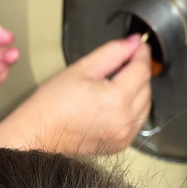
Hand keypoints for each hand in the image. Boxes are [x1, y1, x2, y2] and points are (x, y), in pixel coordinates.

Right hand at [0, 35, 150, 153]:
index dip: (141, 54)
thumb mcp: (82, 68)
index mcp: (116, 99)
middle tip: (122, 62)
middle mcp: (125, 120)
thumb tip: (134, 42)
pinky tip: (115, 102)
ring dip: (137, 90)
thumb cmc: (53, 103)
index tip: (139, 45)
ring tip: (115, 82)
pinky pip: (137, 121)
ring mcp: (124, 135)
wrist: (40, 132)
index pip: (141, 70)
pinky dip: (133, 109)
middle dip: (138, 72)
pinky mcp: (121, 144)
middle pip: (146, 87)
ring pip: (145, 105)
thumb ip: (112, 52)